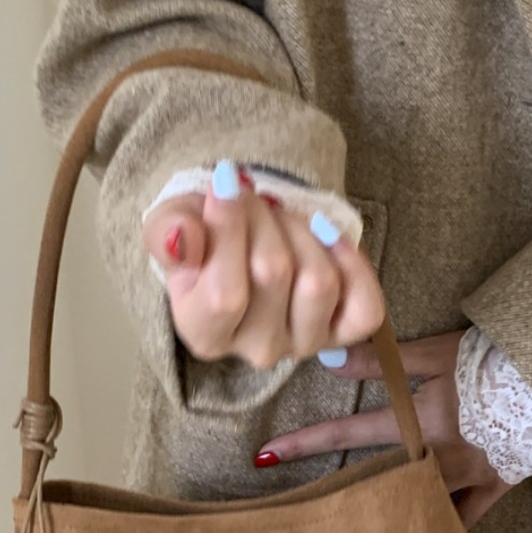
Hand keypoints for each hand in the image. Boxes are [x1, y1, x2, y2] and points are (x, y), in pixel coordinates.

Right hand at [141, 161, 384, 369]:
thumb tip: (184, 238)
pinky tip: (327, 236)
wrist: (242, 239)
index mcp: (205, 333)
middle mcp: (256, 349)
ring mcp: (303, 345)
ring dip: (303, 231)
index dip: (228, 230)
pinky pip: (364, 308)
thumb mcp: (171, 226)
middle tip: (253, 197)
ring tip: (284, 216)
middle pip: (272, 275)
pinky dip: (352, 263)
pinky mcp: (343, 334)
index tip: (224, 183)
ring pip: (318, 283)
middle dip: (263, 216)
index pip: (225, 296)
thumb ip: (167, 234)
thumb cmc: (203, 235)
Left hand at [252, 331, 514, 526]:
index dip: (306, 442)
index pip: (349, 434)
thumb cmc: (501, 360)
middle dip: (331, 487)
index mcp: (418, 423)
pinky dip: (446, 531)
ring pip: (415, 504)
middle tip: (297, 505)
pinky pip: (467, 518)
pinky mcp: (496, 485)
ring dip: (384, 515)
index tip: (264, 455)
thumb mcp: (442, 352)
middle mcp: (435, 457)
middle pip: (374, 476)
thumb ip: (389, 360)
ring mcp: (466, 476)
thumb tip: (333, 360)